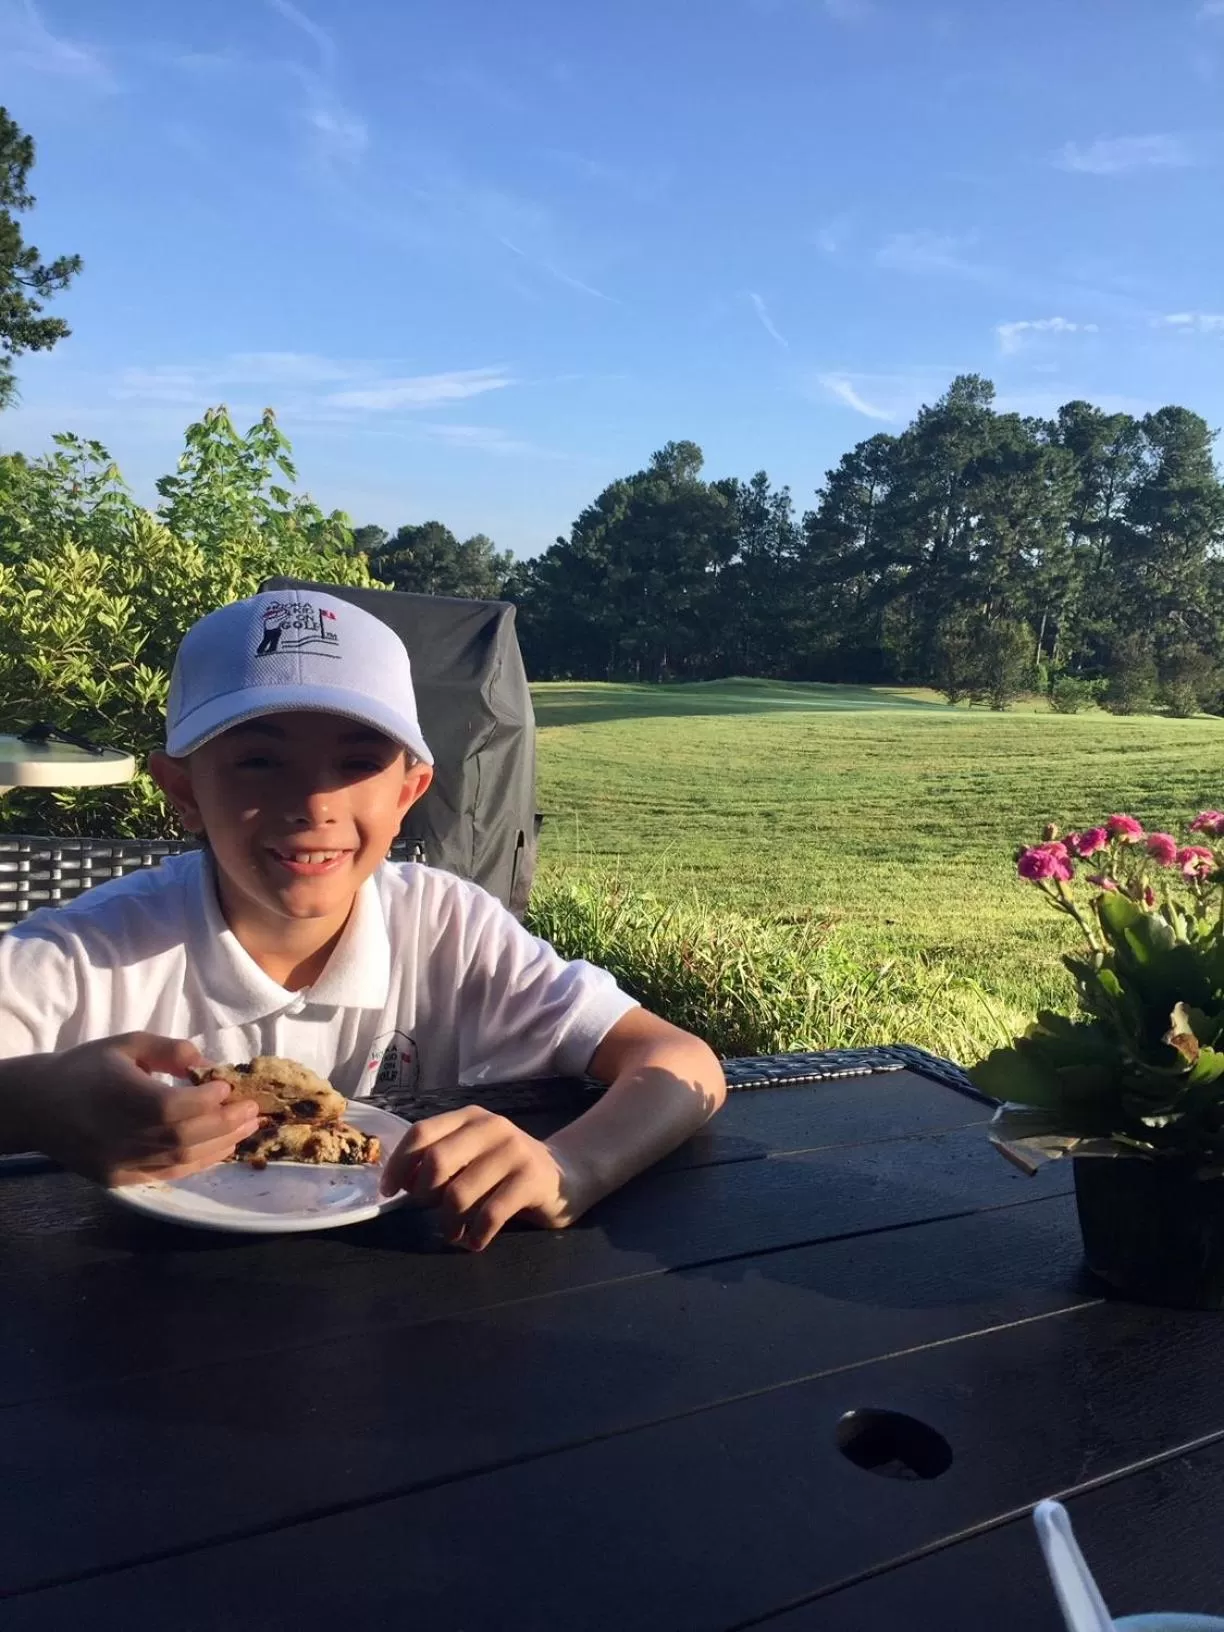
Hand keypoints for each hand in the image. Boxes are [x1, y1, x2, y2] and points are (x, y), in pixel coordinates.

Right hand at [11, 1033, 260, 1186]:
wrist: (37, 1107)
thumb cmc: (87, 1068)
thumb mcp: (127, 1044)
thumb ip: (169, 1051)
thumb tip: (209, 1065)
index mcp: (116, 1096)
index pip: (170, 1107)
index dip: (205, 1101)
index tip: (228, 1087)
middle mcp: (117, 1135)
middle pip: (181, 1137)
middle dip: (224, 1124)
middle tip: (253, 1110)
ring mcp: (117, 1163)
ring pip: (179, 1160)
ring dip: (220, 1145)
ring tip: (247, 1129)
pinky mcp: (119, 1180)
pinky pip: (167, 1175)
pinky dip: (199, 1163)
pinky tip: (221, 1149)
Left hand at [381, 1106, 583, 1251]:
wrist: (568, 1173)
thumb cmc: (508, 1168)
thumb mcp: (474, 1154)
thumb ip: (442, 1160)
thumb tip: (401, 1184)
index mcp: (469, 1118)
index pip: (421, 1133)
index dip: (399, 1164)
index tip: (388, 1192)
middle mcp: (490, 1127)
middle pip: (437, 1163)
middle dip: (424, 1196)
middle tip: (431, 1213)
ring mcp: (513, 1151)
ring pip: (459, 1194)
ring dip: (449, 1224)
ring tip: (455, 1233)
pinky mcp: (531, 1179)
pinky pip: (490, 1215)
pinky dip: (475, 1236)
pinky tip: (475, 1241)